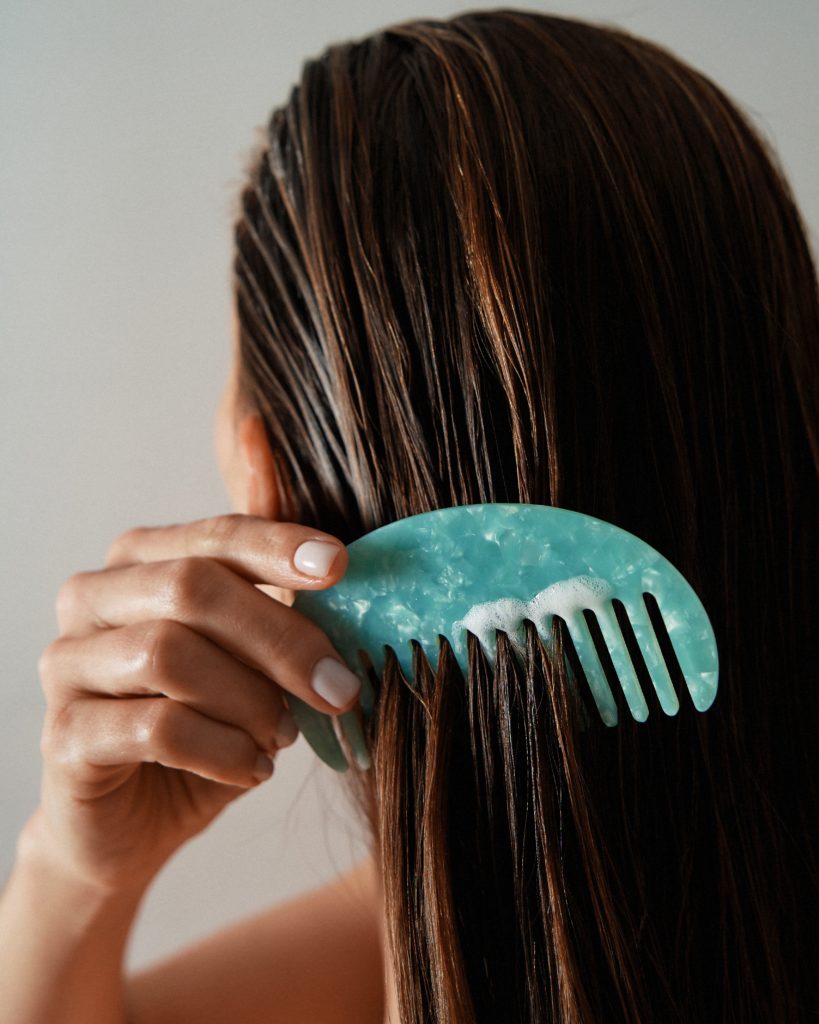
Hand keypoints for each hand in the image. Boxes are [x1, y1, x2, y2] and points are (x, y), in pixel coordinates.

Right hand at [28, 514, 357, 892]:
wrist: (136, 822)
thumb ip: (282, 603)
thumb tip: (340, 563)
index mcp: (139, 562)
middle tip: (338, 686)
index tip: (339, 565)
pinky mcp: (63, 735)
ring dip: (249, 699)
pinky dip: (223, 749)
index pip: (214, 536)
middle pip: (190, 587)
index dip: (277, 546)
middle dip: (279, 637)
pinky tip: (253, 769)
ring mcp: (67, 664)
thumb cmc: (203, 724)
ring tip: (284, 735)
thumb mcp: (251, 659)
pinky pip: (156, 728)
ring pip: (169, 653)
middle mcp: (92, 599)